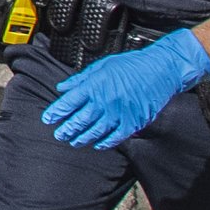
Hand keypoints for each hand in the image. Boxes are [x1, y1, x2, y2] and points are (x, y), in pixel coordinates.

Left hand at [42, 27, 209, 148]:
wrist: (161, 68)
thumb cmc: (133, 64)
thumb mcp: (102, 65)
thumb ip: (81, 79)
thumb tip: (62, 88)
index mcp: (95, 85)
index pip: (69, 102)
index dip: (57, 112)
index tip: (48, 119)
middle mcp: (105, 101)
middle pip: (79, 120)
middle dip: (66, 129)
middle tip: (59, 134)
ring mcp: (119, 113)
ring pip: (95, 131)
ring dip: (82, 138)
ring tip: (73, 141)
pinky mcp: (133, 122)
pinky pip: (115, 137)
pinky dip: (105, 143)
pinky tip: (97, 144)